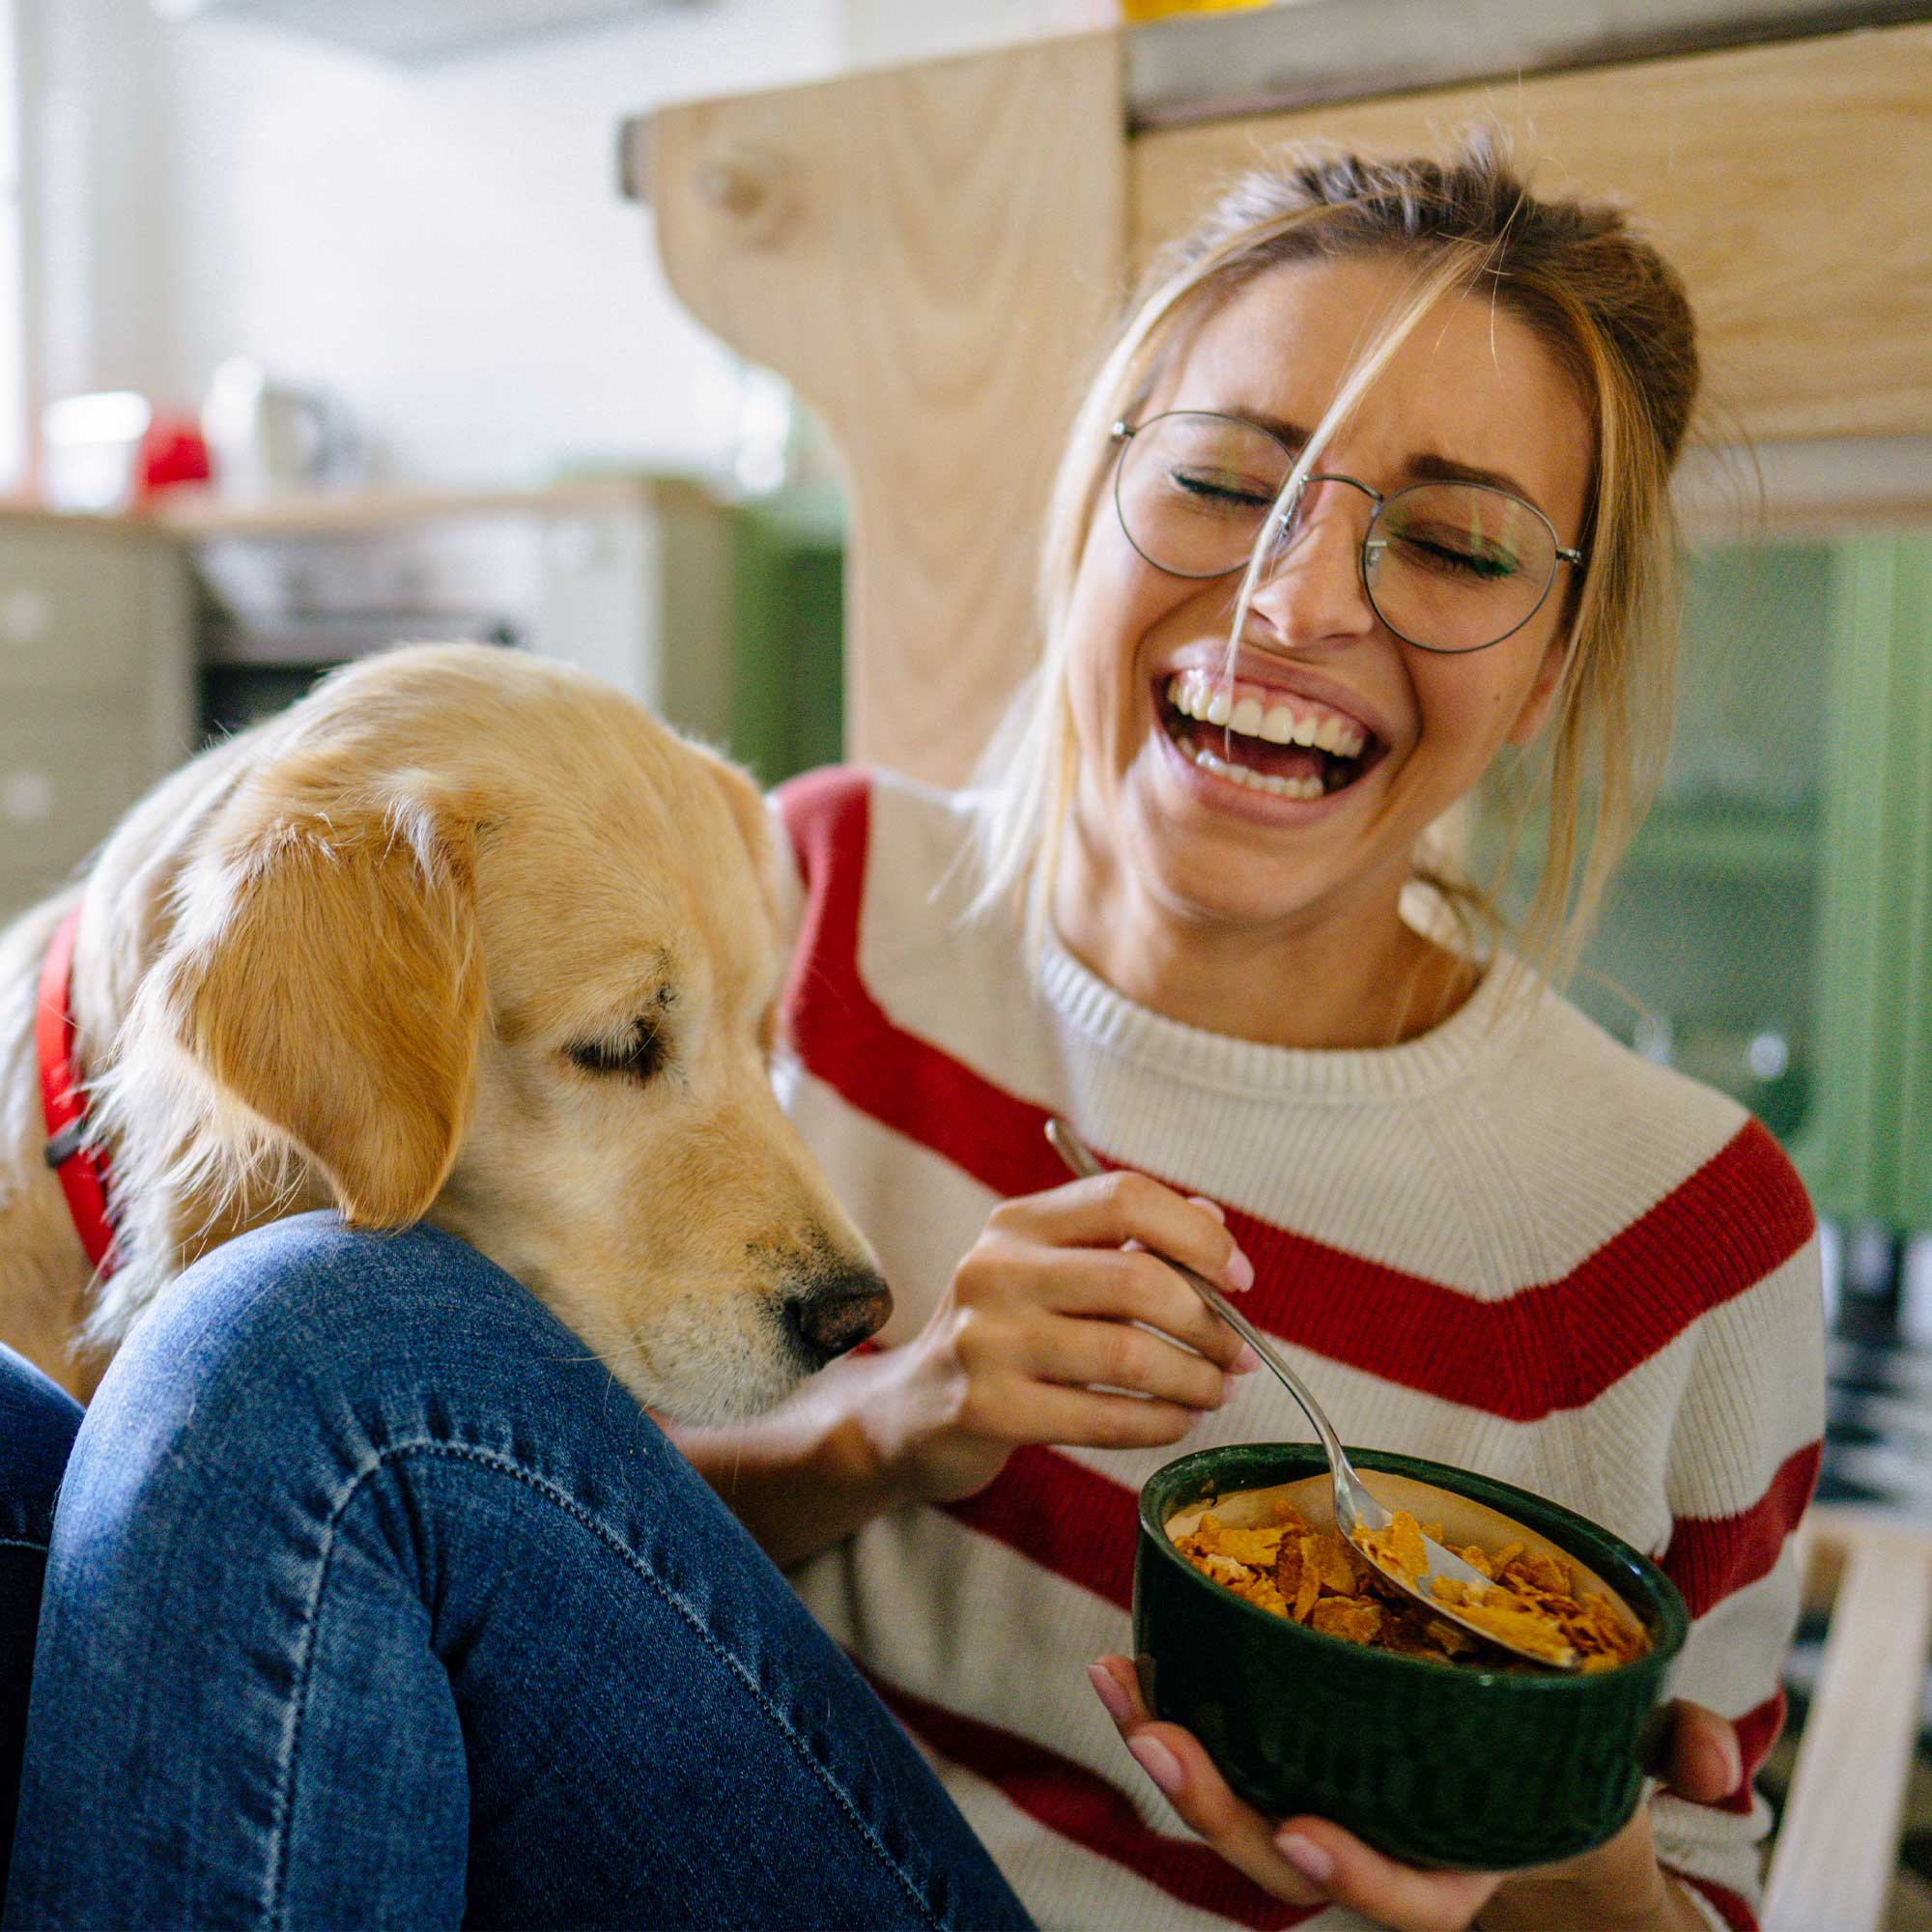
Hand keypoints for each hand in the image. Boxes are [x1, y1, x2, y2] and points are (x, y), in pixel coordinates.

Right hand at [866, 1169, 1259, 1504]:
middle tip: (1240, 1352)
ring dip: (1195, 1379)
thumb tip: (1214, 1221)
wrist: (911, 1412)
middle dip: (1210, 1321)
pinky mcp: (988, 1410)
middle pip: (1137, 1279)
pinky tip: (1177, 1420)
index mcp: (1016, 1224)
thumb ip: (1128, 1244)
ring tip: (1215, 1391)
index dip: (1198, 1235)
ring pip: (1129, 1355)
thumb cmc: (1003, 1335)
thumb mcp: (1051, 1273)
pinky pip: (1103, 1418)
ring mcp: (985, 1341)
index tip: (1239, 1277)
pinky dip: (1160, 1422)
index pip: (1124, 1197)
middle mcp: (994, 1271)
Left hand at [1087, 1655, 1741, 1931]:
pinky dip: (1176, 1709)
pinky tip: (1132, 1659)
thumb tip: (1720, 1755)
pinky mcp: (1290, 1756)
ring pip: (1233, 1811)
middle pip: (1281, 1857)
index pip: (1406, 1896)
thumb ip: (1685, 1752)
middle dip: (1215, 1808)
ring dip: (1167, 1753)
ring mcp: (1325, 1804)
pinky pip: (1226, 1752)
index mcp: (1456, 1863)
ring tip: (1116, 1685)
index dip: (1358, 1878)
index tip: (1310, 1837)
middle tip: (1158, 1739)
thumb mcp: (1638, 1768)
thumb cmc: (1574, 1778)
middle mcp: (1376, 1847)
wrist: (1526, 1797)